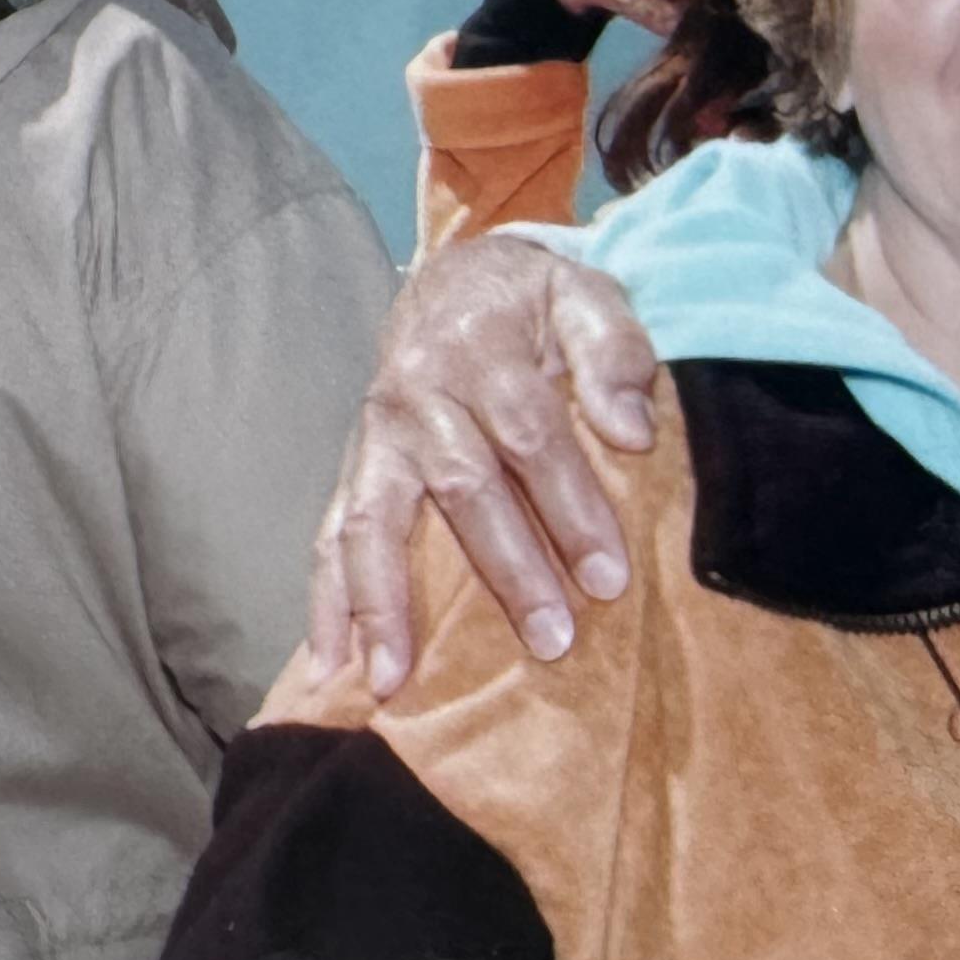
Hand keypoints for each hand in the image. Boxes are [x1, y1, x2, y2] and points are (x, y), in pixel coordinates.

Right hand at [304, 233, 662, 696]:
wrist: (458, 280)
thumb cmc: (532, 303)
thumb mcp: (584, 294)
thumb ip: (615, 352)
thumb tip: (632, 431)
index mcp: (480, 348)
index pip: (530, 435)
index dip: (571, 505)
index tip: (610, 575)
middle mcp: (416, 393)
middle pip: (463, 487)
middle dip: (508, 568)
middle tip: (552, 639)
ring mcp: (377, 435)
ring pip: (373, 521)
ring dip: (385, 602)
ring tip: (396, 679)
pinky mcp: (356, 466)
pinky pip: (331, 535)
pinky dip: (328, 601)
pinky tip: (331, 664)